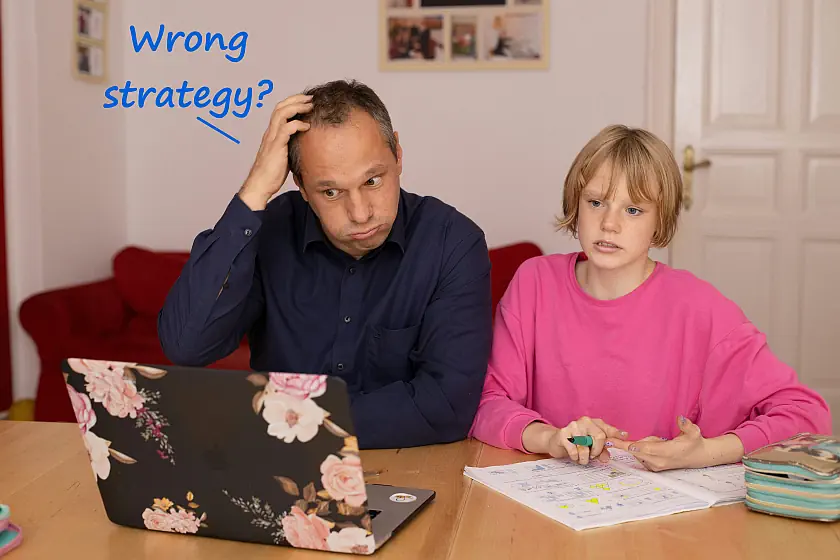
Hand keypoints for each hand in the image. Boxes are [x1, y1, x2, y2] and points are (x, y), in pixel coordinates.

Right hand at [239, 94, 312, 210]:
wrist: (260, 185)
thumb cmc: (272, 173)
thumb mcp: (284, 155)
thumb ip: (290, 145)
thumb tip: (304, 143)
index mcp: (272, 133)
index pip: (280, 110)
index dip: (292, 102)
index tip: (306, 100)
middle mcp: (271, 133)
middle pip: (280, 107)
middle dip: (296, 99)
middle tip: (310, 98)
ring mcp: (272, 139)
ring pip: (282, 114)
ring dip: (297, 107)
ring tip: (310, 107)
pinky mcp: (276, 147)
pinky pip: (286, 130)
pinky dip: (297, 125)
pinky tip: (307, 127)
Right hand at [522, 417, 628, 465]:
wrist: (555, 441)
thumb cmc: (576, 443)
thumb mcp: (590, 446)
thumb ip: (601, 450)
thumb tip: (607, 458)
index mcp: (593, 423)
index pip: (607, 428)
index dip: (616, 433)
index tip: (625, 436)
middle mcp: (584, 421)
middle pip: (600, 437)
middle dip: (597, 451)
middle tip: (593, 457)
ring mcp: (573, 426)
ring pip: (586, 446)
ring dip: (585, 458)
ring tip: (582, 459)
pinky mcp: (562, 434)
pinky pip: (574, 450)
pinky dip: (576, 457)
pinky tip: (574, 456)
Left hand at [623, 416, 743, 470]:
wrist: (698, 456)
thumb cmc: (694, 442)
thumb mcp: (694, 432)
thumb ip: (687, 425)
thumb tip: (680, 418)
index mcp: (668, 452)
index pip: (645, 449)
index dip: (630, 445)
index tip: (614, 442)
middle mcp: (659, 462)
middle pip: (636, 452)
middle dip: (624, 444)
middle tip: (614, 438)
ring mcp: (655, 466)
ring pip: (637, 452)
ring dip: (639, 444)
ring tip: (658, 440)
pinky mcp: (653, 468)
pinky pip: (639, 455)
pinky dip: (641, 449)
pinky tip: (654, 444)